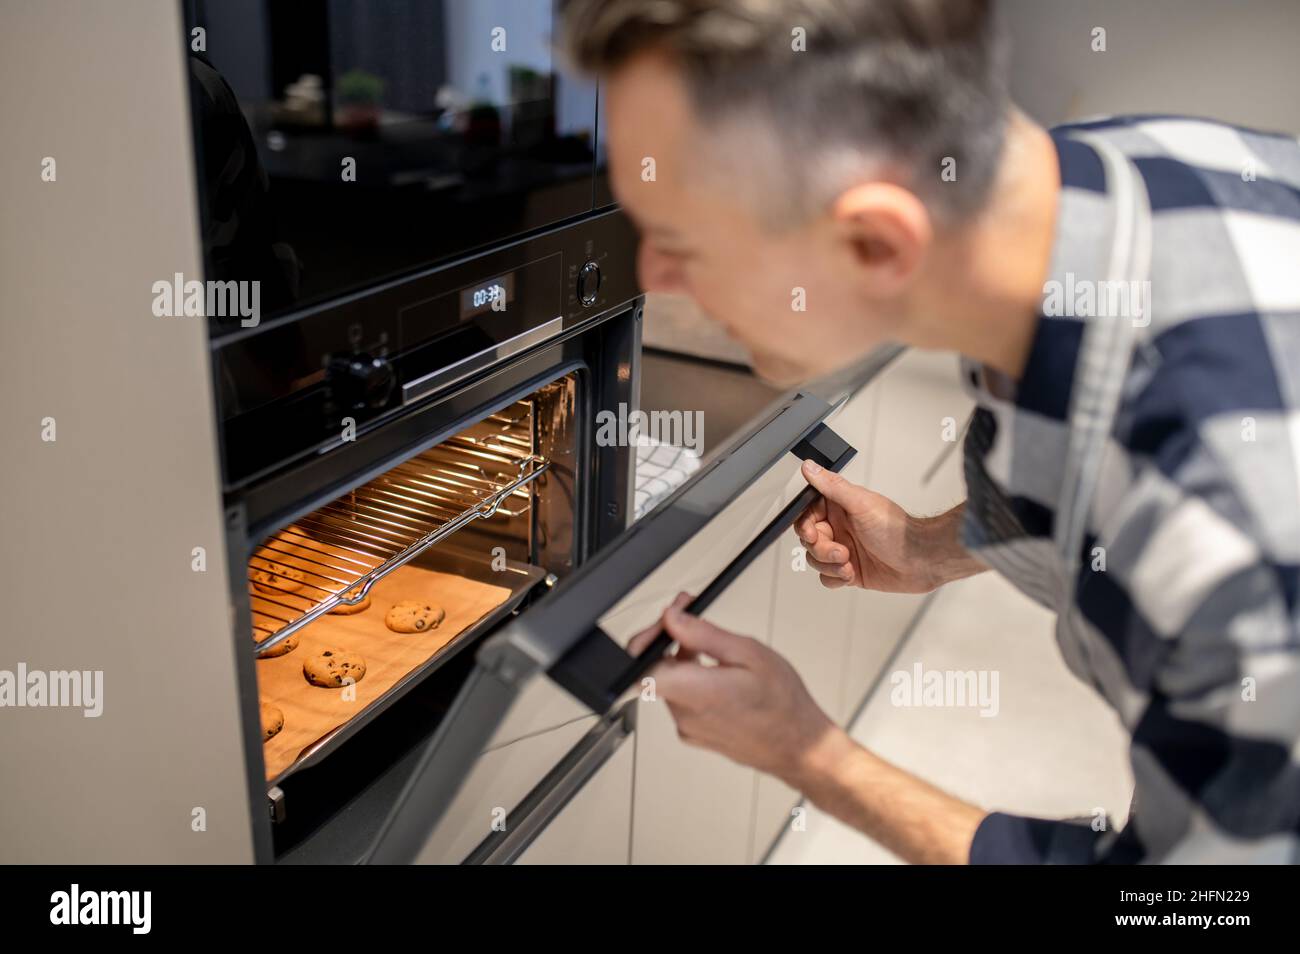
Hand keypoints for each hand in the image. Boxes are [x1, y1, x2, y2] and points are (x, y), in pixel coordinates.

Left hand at [626, 593, 842, 782]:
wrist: (799, 746)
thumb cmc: (783, 703)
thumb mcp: (748, 653)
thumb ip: (702, 634)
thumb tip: (672, 618)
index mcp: (697, 693)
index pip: (642, 668)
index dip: (648, 638)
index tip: (667, 621)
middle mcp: (685, 715)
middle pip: (656, 671)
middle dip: (671, 642)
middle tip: (694, 621)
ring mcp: (688, 728)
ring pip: (670, 684)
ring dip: (684, 662)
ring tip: (718, 653)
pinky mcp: (694, 735)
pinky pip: (682, 701)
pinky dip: (692, 683)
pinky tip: (719, 677)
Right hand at [794, 460, 948, 592]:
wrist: (920, 559)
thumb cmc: (897, 529)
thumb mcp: (860, 503)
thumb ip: (832, 486)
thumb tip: (810, 468)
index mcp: (839, 508)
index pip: (807, 515)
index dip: (805, 526)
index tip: (812, 534)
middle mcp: (840, 528)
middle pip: (809, 541)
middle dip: (822, 550)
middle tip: (842, 551)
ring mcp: (844, 550)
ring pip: (816, 561)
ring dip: (829, 566)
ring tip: (849, 563)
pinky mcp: (850, 571)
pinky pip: (827, 578)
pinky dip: (836, 578)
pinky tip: (851, 574)